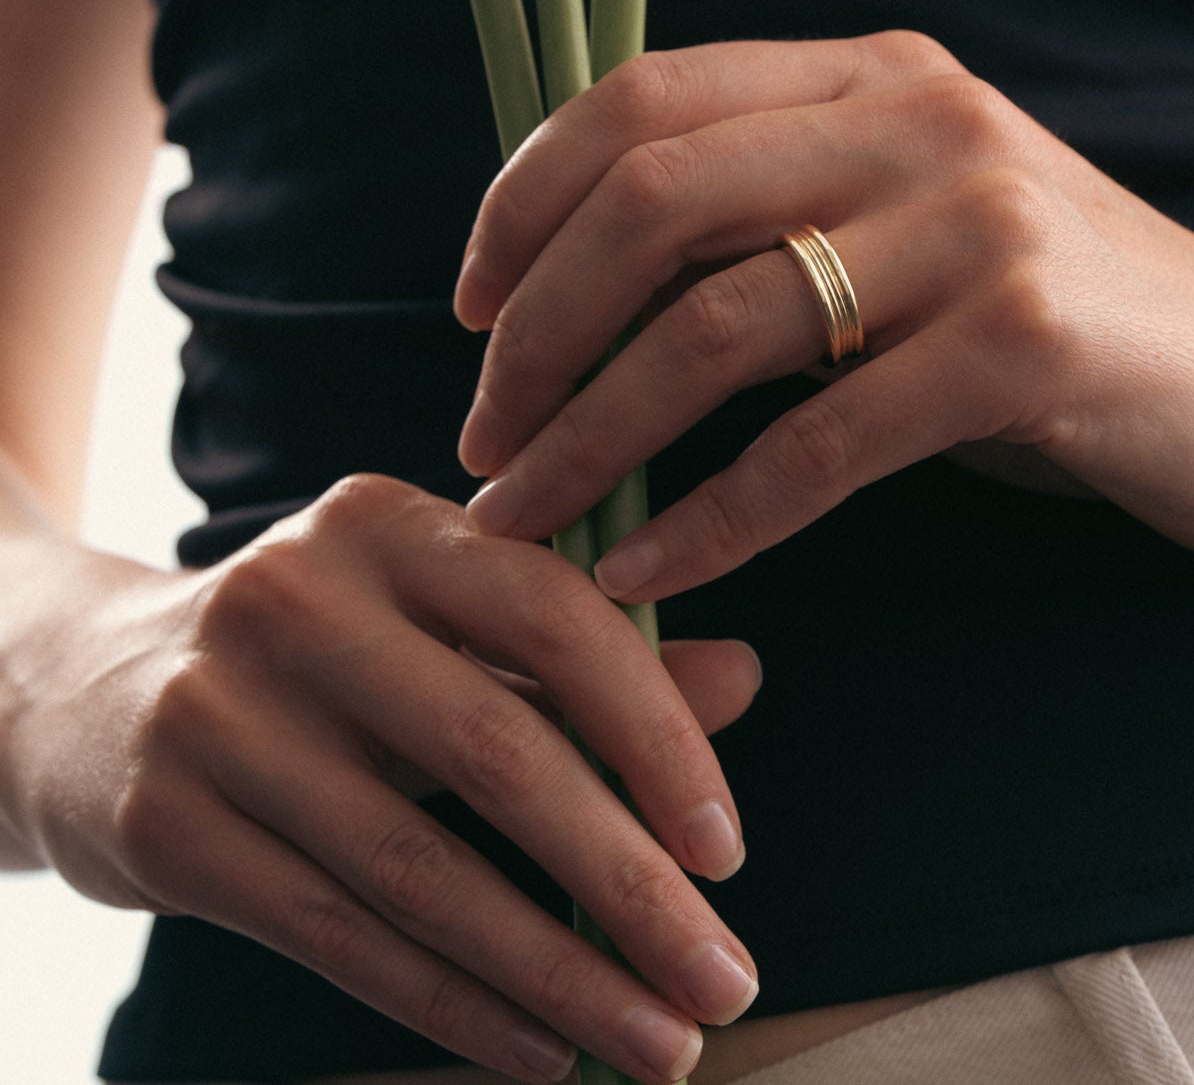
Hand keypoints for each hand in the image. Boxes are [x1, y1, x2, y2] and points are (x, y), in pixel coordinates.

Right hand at [7, 480, 761, 1083]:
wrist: (87, 689)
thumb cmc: (317, 651)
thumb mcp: (435, 619)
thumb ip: (580, 646)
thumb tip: (742, 679)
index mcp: (385, 524)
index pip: (551, 614)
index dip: (654, 732)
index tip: (727, 849)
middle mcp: (297, 599)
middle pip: (493, 751)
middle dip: (625, 880)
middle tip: (722, 977)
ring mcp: (220, 711)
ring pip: (419, 869)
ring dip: (556, 972)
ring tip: (657, 1041)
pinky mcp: (169, 822)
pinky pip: (340, 934)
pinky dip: (455, 1004)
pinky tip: (543, 1049)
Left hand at [456, 32, 1193, 590]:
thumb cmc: (1059, 322)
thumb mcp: (916, 225)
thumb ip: (777, 217)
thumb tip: (571, 292)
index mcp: (874, 74)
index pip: (645, 95)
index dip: (526, 198)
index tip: (469, 305)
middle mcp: (920, 120)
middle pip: (653, 198)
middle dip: (535, 326)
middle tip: (484, 431)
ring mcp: (979, 225)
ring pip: (716, 326)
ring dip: (590, 434)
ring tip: (525, 513)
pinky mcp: (1028, 344)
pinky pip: (817, 444)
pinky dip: (710, 518)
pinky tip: (647, 570)